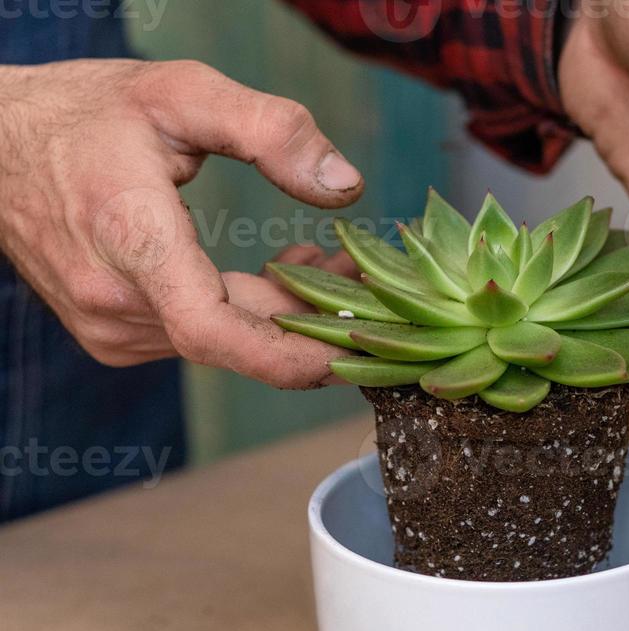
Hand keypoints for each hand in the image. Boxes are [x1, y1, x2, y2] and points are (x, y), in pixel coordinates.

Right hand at [0, 59, 363, 387]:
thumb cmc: (83, 114)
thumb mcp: (180, 93)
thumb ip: (269, 130)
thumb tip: (345, 185)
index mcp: (129, 239)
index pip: (213, 330)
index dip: (287, 355)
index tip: (348, 353)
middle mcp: (116, 301)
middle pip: (236, 336)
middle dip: (308, 317)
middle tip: (361, 280)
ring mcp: (111, 328)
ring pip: (221, 340)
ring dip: (279, 312)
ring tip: (321, 263)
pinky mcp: (114, 336)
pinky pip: (198, 337)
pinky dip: (243, 312)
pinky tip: (270, 273)